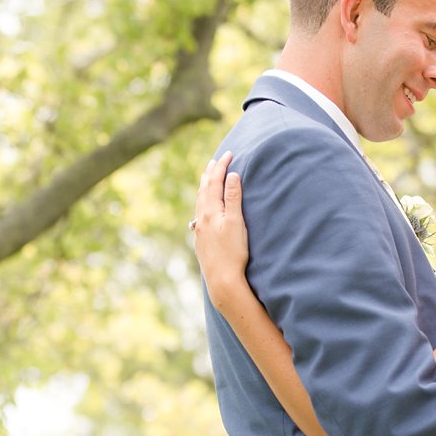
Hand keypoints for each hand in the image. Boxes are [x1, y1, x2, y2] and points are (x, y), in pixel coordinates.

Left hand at [193, 153, 248, 305]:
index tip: (229, 154)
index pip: (214, 183)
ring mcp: (200, 230)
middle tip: (214, 161)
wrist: (222, 280)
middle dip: (210, 174)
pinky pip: (199, 214)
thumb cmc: (233, 252)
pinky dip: (202, 203)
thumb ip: (234, 198)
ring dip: (203, 187)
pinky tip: (203, 208)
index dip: (221, 167)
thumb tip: (232, 176)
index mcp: (210, 211)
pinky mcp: (201, 240)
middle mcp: (201, 218)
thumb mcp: (236, 223)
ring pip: (199, 202)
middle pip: (203, 190)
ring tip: (206, 178)